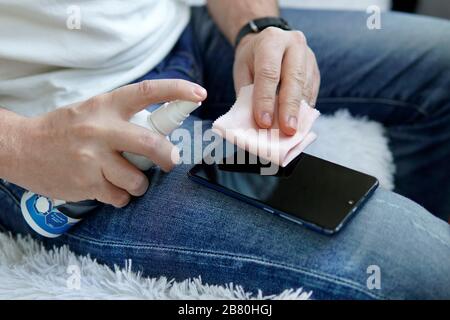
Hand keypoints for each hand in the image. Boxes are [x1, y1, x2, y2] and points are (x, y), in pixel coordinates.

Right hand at [12, 80, 206, 207]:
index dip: (177, 91)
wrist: (20, 148)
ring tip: (123, 177)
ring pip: (138, 179)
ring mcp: (93, 158)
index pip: (147, 92)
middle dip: (168, 157)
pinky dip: (120, 196)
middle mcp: (101, 129)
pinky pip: (120, 197)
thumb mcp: (92, 113)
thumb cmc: (63, 130)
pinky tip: (105, 187)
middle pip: (152, 144)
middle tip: (170, 161)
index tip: (199, 94)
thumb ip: (123, 119)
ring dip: (138, 183)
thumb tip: (162, 135)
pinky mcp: (86, 183)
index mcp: (105, 105)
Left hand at [233, 27, 320, 135]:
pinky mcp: (316, 70)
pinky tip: (298, 124)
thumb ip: (248, 96)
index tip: (264, 122)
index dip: (266, 99)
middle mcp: (294, 44)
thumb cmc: (251, 60)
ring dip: (299, 113)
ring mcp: (309, 56)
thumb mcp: (243, 72)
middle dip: (289, 108)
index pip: (269, 72)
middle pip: (294, 79)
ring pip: (306, 87)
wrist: (267, 41)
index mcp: (271, 40)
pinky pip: (312, 93)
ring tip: (292, 132)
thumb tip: (255, 125)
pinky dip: (305, 111)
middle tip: (287, 130)